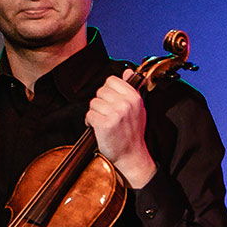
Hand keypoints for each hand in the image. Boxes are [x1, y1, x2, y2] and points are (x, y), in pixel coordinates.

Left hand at [88, 71, 155, 187]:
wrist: (131, 155)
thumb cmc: (132, 132)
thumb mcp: (137, 108)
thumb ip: (131, 89)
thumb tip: (127, 71)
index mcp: (134, 97)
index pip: (111, 80)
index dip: (107, 91)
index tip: (110, 102)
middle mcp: (126, 103)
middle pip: (100, 91)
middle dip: (100, 103)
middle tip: (106, 114)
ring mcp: (115, 113)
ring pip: (93, 103)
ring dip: (94, 113)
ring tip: (102, 122)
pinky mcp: (105, 124)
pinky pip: (89, 115)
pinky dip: (90, 122)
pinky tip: (97, 128)